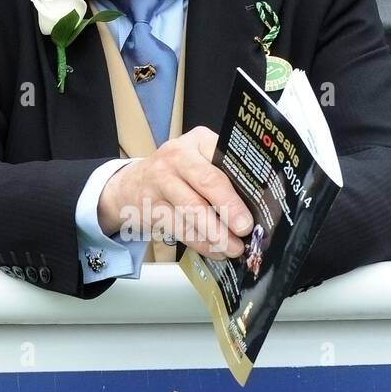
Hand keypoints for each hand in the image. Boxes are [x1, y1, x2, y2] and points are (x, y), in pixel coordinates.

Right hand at [96, 126, 252, 257]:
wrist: (130, 185)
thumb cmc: (177, 174)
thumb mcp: (199, 161)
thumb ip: (224, 174)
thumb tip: (259, 206)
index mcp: (198, 141)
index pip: (225, 156)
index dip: (244, 179)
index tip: (260, 201)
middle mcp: (177, 156)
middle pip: (208, 181)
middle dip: (229, 207)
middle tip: (245, 228)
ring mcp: (161, 180)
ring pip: (193, 208)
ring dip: (216, 233)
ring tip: (233, 248)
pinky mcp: (151, 206)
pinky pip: (180, 228)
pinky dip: (201, 243)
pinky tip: (215, 251)